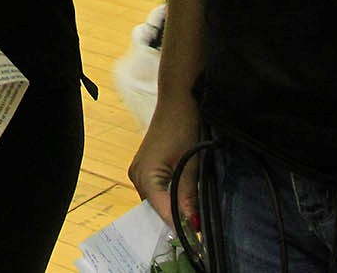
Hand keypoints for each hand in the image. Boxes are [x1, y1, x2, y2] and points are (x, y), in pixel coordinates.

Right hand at [129, 94, 204, 234]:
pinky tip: (186, 198)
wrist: (179, 98)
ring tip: (195, 215)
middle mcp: (137, 177)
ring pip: (159, 201)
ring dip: (175, 208)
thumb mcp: (190, 164)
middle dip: (177, 219)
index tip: (198, 238)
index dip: (180, 226)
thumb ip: (188, 196)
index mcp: (144, 177)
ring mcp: (140, 171)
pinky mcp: (147, 167)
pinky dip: (172, 197)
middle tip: (199, 228)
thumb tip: (192, 226)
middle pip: (158, 209)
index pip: (162, 212)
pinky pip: (159, 190)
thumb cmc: (183, 126)